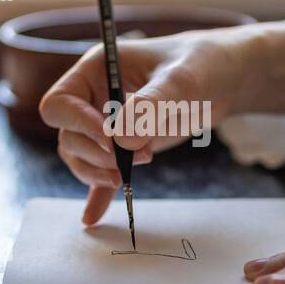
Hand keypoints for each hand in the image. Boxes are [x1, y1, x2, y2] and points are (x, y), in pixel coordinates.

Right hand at [40, 25, 284, 223]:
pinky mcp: (122, 147)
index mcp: (95, 70)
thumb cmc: (202, 65)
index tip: (111, 141)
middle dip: (98, 153)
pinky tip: (93, 217)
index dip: (78, 125)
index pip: (59, 104)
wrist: (224, 78)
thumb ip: (150, 106)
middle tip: (140, 155)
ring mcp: (105, 123)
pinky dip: (97, 194)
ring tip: (140, 164)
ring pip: (79, 157)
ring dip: (102, 171)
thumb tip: (118, 140)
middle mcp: (93, 97)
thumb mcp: (181, 81)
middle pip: (67, 137)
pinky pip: (100, 171)